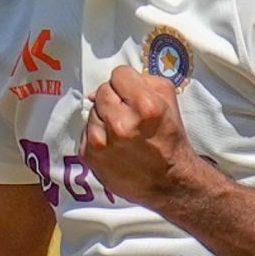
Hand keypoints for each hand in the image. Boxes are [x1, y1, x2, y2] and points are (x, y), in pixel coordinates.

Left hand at [81, 65, 204, 207]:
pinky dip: (97, 133)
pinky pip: (85, 130)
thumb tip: (112, 83)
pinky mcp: (89, 155)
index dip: (128, 83)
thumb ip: (144, 80)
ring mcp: (101, 141)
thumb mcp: (169, 100)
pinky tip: (113, 144)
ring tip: (122, 132)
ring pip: (92, 110)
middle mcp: (121, 123)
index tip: (134, 95)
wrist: (168, 181)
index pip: (119, 74)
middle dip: (115, 99)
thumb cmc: (169, 138)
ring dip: (104, 117)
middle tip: (129, 115)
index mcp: (145, 106)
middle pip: (102, 91)